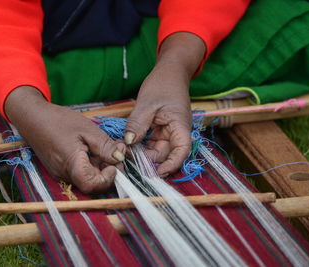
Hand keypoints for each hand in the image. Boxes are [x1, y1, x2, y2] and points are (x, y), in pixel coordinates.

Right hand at [5, 86, 125, 192]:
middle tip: (116, 150)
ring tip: (105, 146)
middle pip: (92, 183)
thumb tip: (120, 159)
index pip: (92, 186)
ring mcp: (60, 173)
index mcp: (71, 164)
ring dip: (101, 166)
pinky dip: (91, 164)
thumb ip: (105, 147)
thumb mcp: (87, 129)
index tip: (114, 162)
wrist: (32, 118)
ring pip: (87, 178)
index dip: (108, 178)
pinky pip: (80, 172)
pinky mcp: (59, 170)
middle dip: (109, 169)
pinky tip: (93, 149)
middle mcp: (64, 174)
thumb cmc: (58, 121)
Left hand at [125, 32, 205, 176]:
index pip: (181, 151)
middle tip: (129, 161)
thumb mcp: (147, 103)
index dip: (172, 165)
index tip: (158, 173)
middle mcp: (176, 133)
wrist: (169, 73)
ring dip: (143, 154)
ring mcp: (168, 133)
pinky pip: (151, 143)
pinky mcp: (160, 131)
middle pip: (166, 154)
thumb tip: (129, 142)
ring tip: (126, 154)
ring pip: (157, 151)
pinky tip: (129, 146)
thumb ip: (138, 123)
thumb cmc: (163, 84)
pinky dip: (142, 146)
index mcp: (180, 126)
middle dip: (149, 160)